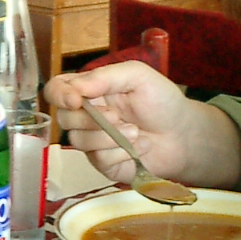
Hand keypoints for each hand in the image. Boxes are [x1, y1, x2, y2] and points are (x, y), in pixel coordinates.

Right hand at [46, 63, 240, 187]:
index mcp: (89, 90)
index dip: (59, 95)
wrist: (184, 135)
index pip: (56, 90)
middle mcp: (86, 115)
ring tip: (136, 133)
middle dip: (90, 119)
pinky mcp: (104, 163)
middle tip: (117, 116)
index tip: (75, 100)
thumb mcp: (137, 76)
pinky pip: (98, 160)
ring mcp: (93, 141)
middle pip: (64, 118)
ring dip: (109, 137)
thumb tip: (76, 88)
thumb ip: (105, 76)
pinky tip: (138, 148)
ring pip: (79, 141)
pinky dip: (120, 153)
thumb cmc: (162, 101)